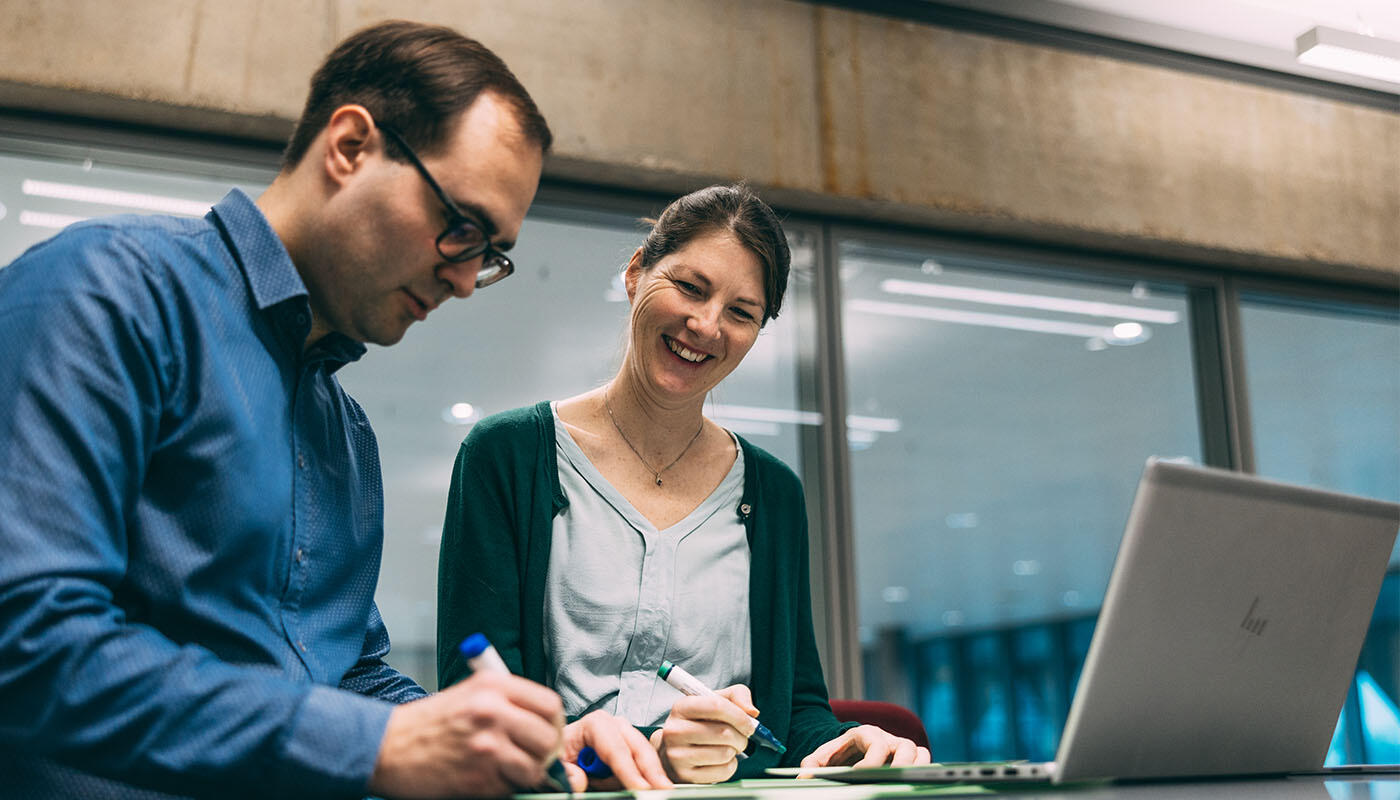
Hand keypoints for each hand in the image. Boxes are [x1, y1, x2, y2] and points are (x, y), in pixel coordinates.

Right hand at [368, 671, 565, 797]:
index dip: (554, 723)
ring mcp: (486, 746)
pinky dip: (504, 787)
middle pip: (549, 738)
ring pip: (535, 768)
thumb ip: (507, 701)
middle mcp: (492, 711)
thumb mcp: (469, 693)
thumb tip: (546, 722)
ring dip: (526, 774)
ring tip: (507, 769)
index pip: (550, 704)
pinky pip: (511, 787)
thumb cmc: (428, 722)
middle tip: (533, 757)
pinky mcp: (478, 777)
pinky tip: (486, 777)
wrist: (385, 747)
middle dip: (546, 753)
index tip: (548, 734)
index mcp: (493, 685)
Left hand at [560, 710, 672, 790]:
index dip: (628, 769)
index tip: (639, 788)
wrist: (563, 752)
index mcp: (595, 724)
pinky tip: (650, 786)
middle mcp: (616, 726)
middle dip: (651, 770)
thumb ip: (565, 772)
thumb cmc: (560, 753)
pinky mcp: (632, 749)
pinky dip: (647, 776)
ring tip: (652, 791)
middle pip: (638, 747)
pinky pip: (643, 763)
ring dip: (648, 775)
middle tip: (662, 789)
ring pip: (645, 756)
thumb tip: (579, 782)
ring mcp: (627, 736)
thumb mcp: (556, 763)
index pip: (615, 748)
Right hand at [650, 684, 757, 783]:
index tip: (749, 724)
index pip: (716, 706)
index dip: (739, 716)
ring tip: (728, 747)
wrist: (675, 750)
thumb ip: (737, 695)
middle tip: (740, 737)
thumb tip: (751, 712)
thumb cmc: (699, 723)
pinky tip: (721, 760)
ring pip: (725, 753)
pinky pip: (723, 772)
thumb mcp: (715, 701)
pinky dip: (730, 766)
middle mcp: (674, 731)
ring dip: (735, 751)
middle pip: (723, 732)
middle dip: (741, 736)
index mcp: (681, 707)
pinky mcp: (685, 776)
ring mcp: (677, 755)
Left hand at [798, 724, 930, 776]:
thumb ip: (811, 766)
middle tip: (887, 782)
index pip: (877, 746)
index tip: (859, 778)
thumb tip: (804, 778)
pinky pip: (925, 761)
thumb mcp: (820, 758)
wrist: (847, 750)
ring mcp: (901, 748)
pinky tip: (907, 786)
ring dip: (916, 769)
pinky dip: (922, 772)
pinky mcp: (910, 759)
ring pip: (920, 753)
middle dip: (900, 767)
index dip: (871, 764)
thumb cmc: (836, 755)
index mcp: (866, 734)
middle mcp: (888, 738)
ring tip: (902, 785)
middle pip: (906, 748)